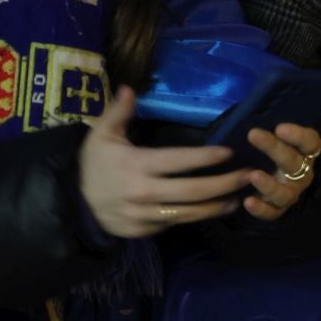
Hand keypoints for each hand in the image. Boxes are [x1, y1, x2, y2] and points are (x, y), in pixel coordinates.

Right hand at [77, 88, 249, 238]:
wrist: (72, 203)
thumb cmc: (93, 164)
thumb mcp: (100, 135)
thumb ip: (117, 112)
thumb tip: (129, 88)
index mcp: (136, 166)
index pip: (177, 162)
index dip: (204, 158)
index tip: (228, 152)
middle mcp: (143, 193)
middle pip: (192, 192)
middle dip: (224, 185)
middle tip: (247, 176)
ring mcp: (143, 216)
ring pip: (188, 214)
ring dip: (216, 207)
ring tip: (239, 198)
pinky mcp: (143, 232)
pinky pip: (173, 224)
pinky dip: (193, 217)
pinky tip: (210, 209)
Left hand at [241, 122, 320, 221]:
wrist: (275, 175)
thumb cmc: (274, 149)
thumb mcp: (277, 137)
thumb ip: (270, 127)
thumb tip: (250, 115)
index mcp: (306, 152)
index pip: (310, 142)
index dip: (297, 135)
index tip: (280, 127)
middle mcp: (303, 173)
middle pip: (293, 163)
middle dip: (274, 149)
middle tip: (253, 135)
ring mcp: (292, 193)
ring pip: (285, 193)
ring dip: (269, 184)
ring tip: (253, 175)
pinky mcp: (279, 209)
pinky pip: (273, 213)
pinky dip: (261, 208)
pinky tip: (247, 201)